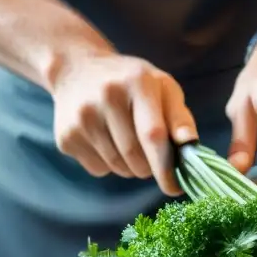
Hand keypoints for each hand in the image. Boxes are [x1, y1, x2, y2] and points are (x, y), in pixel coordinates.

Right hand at [50, 53, 196, 194]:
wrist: (77, 70)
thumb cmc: (130, 82)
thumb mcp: (161, 87)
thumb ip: (179, 117)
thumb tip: (190, 146)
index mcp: (137, 82)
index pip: (153, 135)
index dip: (165, 167)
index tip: (174, 187)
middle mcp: (106, 97)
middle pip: (135, 157)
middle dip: (149, 167)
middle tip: (150, 155)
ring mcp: (82, 118)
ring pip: (117, 167)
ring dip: (130, 167)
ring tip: (127, 143)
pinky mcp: (66, 136)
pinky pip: (99, 169)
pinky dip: (109, 165)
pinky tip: (105, 140)